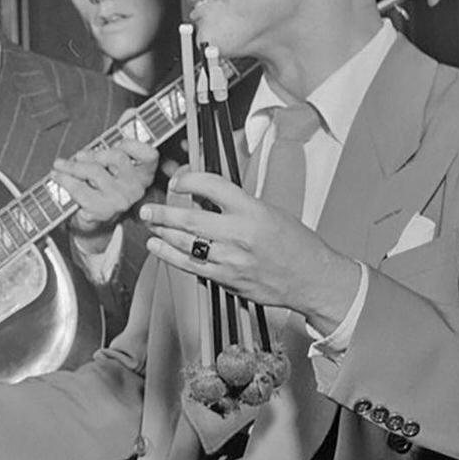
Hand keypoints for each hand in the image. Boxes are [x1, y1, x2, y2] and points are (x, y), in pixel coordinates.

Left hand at [54, 137, 158, 250]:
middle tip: (78, 155)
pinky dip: (65, 181)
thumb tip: (131, 111)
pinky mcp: (101, 212)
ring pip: (94, 172)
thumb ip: (123, 135)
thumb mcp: (115, 160)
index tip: (116, 142)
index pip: (149, 154)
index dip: (132, 144)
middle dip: (94, 153)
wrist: (93, 218)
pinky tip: (58, 178)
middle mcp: (135, 188)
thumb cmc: (104, 184)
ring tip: (59, 165)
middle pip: (116, 157)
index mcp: (144, 173)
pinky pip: (79, 189)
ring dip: (71, 166)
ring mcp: (119, 201)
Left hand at [140, 169, 360, 333]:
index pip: (211, 186)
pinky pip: (190, 266)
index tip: (177, 181)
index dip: (188, 181)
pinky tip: (158, 247)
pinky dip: (169, 255)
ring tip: (150, 226)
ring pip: (185, 243)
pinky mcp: (226, 279)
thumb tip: (202, 194)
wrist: (311, 278)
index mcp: (252, 210)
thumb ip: (235, 204)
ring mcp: (231, 259)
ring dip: (161, 233)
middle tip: (147, 209)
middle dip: (162, 213)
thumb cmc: (294, 243)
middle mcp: (239, 234)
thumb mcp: (268, 211)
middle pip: (189, 219)